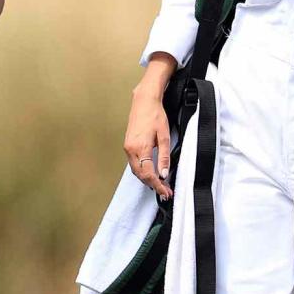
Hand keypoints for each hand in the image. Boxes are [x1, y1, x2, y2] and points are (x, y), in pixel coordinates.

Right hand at [124, 85, 171, 200]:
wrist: (144, 101)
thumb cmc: (155, 116)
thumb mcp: (164, 136)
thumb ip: (164, 157)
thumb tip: (163, 173)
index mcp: (140, 148)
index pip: (148, 174)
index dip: (157, 185)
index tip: (166, 192)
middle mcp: (131, 149)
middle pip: (140, 175)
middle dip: (152, 185)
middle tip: (165, 192)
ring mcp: (127, 147)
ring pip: (136, 170)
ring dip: (147, 179)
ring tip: (160, 185)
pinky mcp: (127, 145)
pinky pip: (134, 163)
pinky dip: (142, 171)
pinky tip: (150, 173)